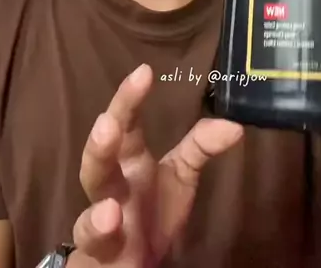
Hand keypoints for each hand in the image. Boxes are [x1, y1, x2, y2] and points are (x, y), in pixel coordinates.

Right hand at [71, 64, 242, 266]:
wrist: (135, 261)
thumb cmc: (152, 211)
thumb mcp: (180, 175)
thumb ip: (200, 148)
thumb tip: (235, 125)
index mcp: (128, 162)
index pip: (126, 125)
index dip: (130, 100)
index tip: (144, 72)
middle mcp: (110, 191)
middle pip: (96, 164)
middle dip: (100, 146)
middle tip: (108, 125)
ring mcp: (101, 228)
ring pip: (85, 221)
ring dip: (95, 218)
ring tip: (110, 211)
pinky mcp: (100, 261)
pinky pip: (93, 257)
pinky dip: (98, 248)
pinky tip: (110, 237)